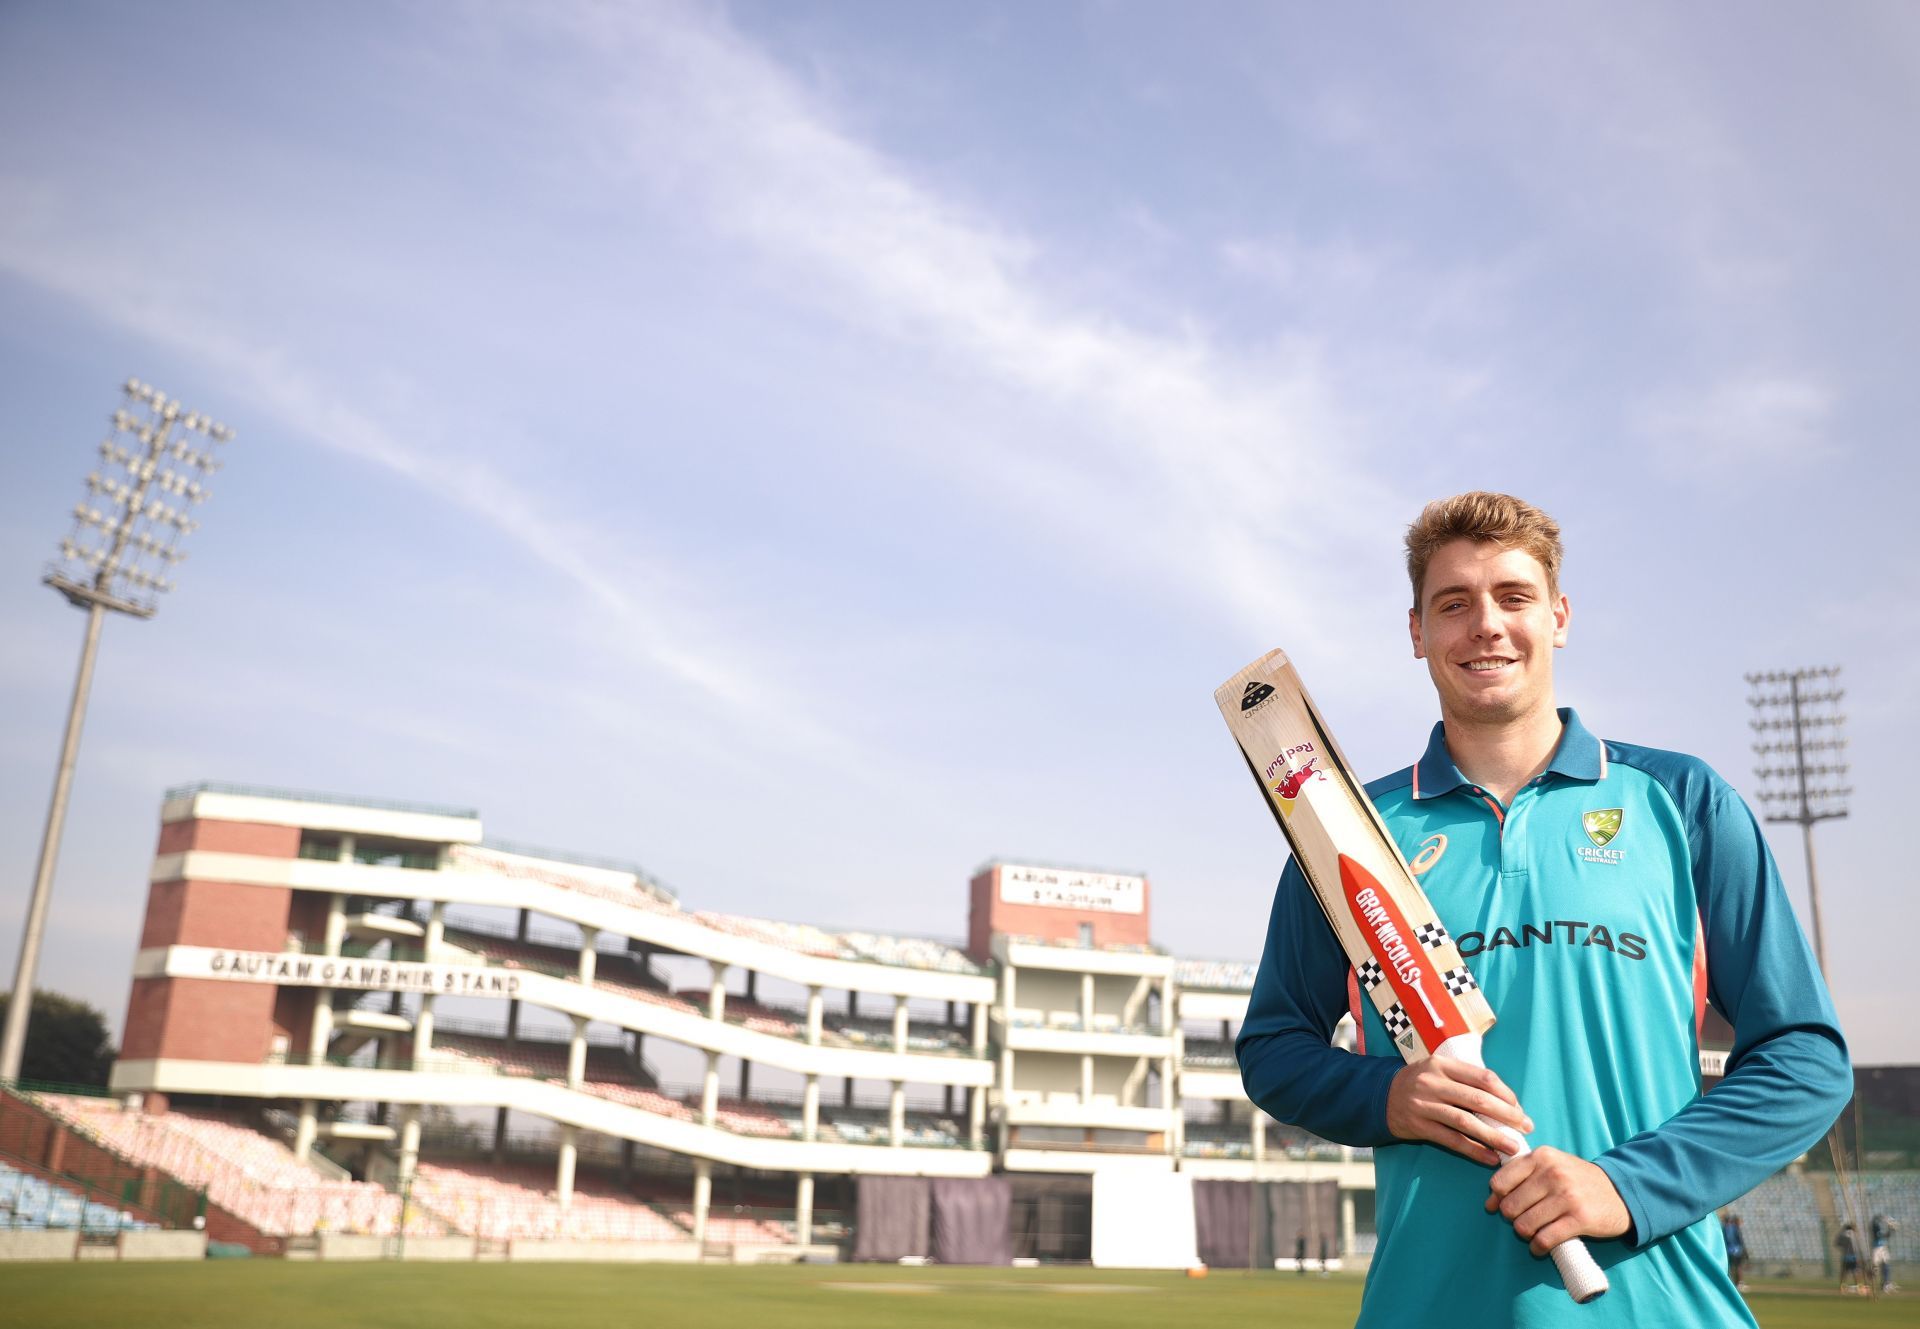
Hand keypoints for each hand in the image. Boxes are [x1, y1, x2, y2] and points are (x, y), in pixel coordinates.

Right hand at [1385, 1056, 1531, 1165]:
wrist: (1379, 1096)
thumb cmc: (1419, 1083)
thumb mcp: (1437, 1070)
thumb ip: (1465, 1079)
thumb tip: (1505, 1100)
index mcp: (1442, 1064)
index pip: (1482, 1077)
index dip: (1506, 1093)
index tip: (1519, 1108)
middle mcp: (1432, 1082)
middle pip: (1478, 1099)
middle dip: (1507, 1115)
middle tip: (1527, 1127)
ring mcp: (1423, 1104)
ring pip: (1466, 1122)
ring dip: (1493, 1137)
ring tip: (1513, 1148)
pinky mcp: (1418, 1126)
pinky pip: (1451, 1140)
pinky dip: (1474, 1150)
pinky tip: (1490, 1158)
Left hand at [1485, 1147, 1630, 1255]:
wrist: (1620, 1191)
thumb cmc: (1577, 1180)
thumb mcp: (1550, 1167)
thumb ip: (1519, 1178)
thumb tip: (1489, 1204)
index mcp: (1541, 1156)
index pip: (1500, 1182)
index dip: (1497, 1198)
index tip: (1502, 1205)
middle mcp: (1552, 1173)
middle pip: (1510, 1206)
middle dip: (1512, 1218)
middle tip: (1523, 1220)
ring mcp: (1567, 1196)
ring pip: (1525, 1225)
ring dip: (1525, 1234)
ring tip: (1532, 1233)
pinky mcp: (1580, 1219)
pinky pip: (1545, 1239)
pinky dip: (1538, 1247)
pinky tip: (1540, 1246)